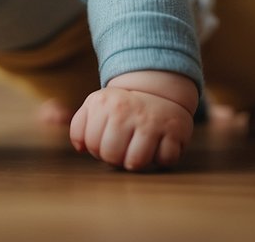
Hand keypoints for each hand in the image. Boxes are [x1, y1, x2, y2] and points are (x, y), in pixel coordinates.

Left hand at [69, 72, 196, 171]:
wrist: (159, 91)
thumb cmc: (122, 107)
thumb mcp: (96, 106)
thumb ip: (79, 125)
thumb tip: (80, 149)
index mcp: (104, 103)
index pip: (92, 146)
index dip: (98, 150)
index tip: (107, 139)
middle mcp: (127, 109)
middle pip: (112, 157)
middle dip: (116, 158)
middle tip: (123, 146)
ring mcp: (152, 120)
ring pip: (136, 163)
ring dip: (137, 161)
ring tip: (138, 148)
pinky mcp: (175, 130)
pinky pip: (164, 161)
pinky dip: (161, 158)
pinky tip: (158, 144)